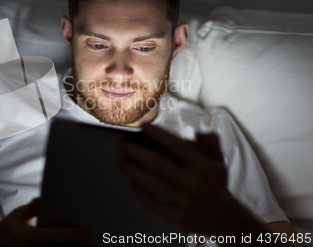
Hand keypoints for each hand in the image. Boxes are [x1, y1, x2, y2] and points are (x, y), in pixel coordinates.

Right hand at [0, 197, 88, 245]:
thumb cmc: (8, 230)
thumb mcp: (17, 215)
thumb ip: (31, 209)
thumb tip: (40, 199)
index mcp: (25, 236)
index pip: (52, 236)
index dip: (70, 235)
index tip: (86, 232)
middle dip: (75, 244)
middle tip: (92, 238)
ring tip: (88, 243)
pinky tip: (74, 245)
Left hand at [118, 124, 235, 235]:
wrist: (225, 219)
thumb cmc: (216, 185)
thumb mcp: (218, 162)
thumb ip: (210, 144)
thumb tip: (198, 132)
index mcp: (202, 166)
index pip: (176, 145)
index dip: (158, 135)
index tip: (143, 128)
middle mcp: (193, 182)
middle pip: (159, 164)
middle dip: (137, 153)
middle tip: (122, 146)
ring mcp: (184, 201)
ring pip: (152, 184)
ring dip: (133, 172)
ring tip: (121, 163)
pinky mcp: (177, 217)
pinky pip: (153, 203)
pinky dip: (140, 192)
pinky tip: (132, 183)